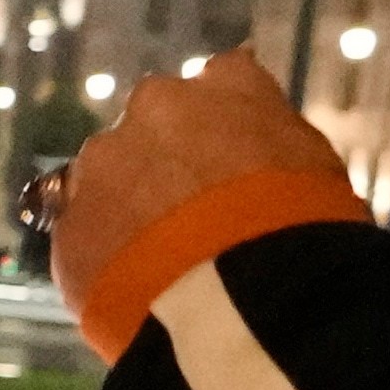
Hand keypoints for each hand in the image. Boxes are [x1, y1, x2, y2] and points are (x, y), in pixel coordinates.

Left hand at [55, 50, 344, 307]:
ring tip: (164, 267)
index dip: (223, 131)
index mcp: (226, 87)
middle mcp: (155, 106)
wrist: (242, 303)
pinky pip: (83, 236)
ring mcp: (102, 163)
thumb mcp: (321, 174)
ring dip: (128, 209)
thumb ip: (279, 145)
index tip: (231, 166)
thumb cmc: (304, 236)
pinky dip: (104, 259)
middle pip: (153, 128)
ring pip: (108, 179)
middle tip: (196, 223)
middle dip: (166, 166)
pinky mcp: (68, 224)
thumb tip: (265, 145)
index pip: (222, 86)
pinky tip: (138, 295)